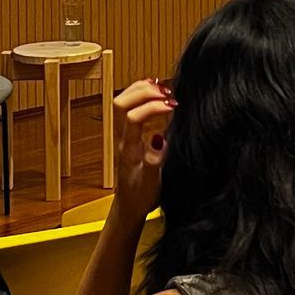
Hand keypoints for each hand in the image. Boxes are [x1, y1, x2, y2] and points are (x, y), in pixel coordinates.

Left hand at [113, 78, 173, 214]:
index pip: (133, 117)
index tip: (172, 105)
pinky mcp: (128, 135)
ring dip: (140, 90)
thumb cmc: (140, 197)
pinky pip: (128, 107)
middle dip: (143, 91)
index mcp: (129, 149)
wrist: (129, 207)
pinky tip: (155, 94)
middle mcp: (123, 138)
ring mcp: (123, 135)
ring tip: (161, 87)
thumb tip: (161, 140)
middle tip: (166, 91)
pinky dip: (140, 95)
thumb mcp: (152, 183)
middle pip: (121, 103)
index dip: (152, 106)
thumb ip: (155, 162)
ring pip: (121, 102)